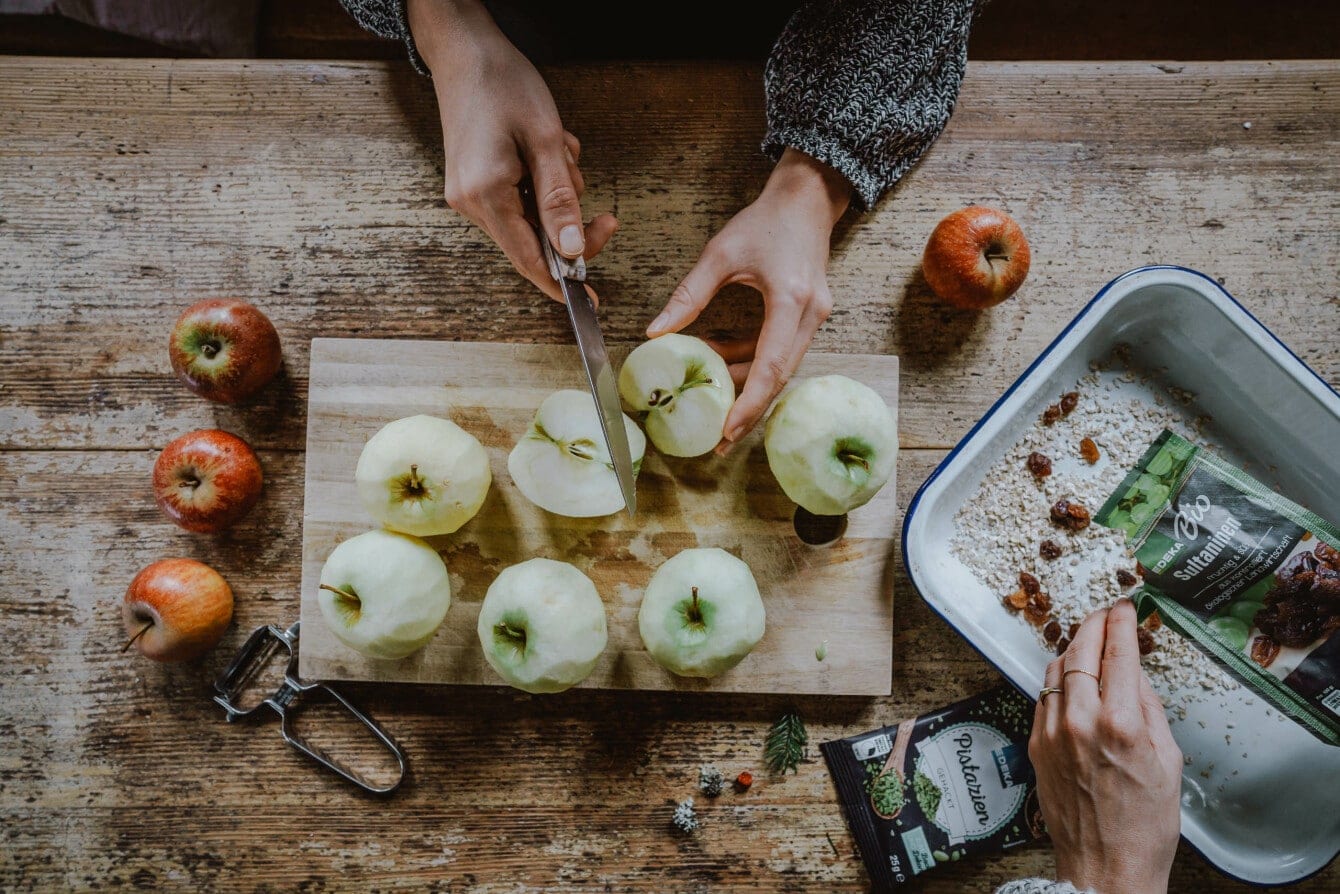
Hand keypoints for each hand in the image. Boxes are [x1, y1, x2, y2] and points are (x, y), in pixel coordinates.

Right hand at [408, 0, 617, 301]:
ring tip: (560, 150)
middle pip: (534, 243)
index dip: (561, 284)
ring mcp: (468, 195)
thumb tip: (571, 252)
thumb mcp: (545, 141)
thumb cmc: (504, 85)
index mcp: (486, 195)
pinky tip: (547, 150)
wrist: (464, 51)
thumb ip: (559, 200)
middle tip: (608, 218)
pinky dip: (543, 184)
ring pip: (532, 220)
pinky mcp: (473, 184)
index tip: (590, 301)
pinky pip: (521, 201)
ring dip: (559, 195)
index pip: (528, 260)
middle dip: (573, 228)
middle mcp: (471, 203)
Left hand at [648, 149, 849, 449]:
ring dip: (748, 383)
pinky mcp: (810, 316)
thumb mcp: (721, 253)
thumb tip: (657, 332)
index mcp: (791, 300)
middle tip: (719, 437)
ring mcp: (815, 317)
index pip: (771, 365)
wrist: (806, 199)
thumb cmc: (766, 221)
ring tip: (712, 396)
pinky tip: (724, 362)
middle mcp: (811, 314)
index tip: (728, 430)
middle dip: (749, 408)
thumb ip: (689, 294)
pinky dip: (755, 363)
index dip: (749, 403)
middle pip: (780, 376)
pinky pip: (783, 352)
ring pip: (782, 368)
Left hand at [1029, 600, 1182, 893]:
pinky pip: (1043, 697)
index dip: (1120, 623)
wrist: (1106, 866)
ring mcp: (1053, 733)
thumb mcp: (1167, 761)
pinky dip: (1057, 680)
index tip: (1124, 606)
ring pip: (1056, 671)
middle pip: (1080, 652)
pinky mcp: (1036, 746)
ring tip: (1088, 640)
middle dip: (1093, 625)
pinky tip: (1070, 677)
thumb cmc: (1145, 824)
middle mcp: (1081, 723)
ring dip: (1073, 649)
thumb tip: (1135, 674)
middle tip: (1104, 613)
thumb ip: (1149, 710)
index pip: (1118, 654)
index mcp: (1121, 725)